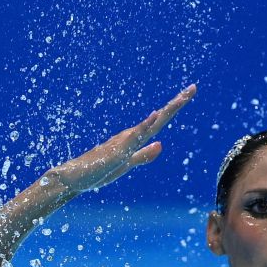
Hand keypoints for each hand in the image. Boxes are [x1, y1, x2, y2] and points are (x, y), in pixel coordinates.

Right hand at [44, 84, 196, 194]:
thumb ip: (143, 155)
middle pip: (159, 118)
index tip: (189, 94)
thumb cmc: (98, 170)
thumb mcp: (127, 164)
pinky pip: (134, 138)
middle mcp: (131, 136)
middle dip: (176, 103)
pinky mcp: (118, 152)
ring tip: (182, 98)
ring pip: (150, 124)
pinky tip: (155, 116)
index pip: (160, 122)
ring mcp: (124, 142)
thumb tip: (161, 144)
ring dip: (167, 111)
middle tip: (194, 87)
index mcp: (135, 139)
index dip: (174, 108)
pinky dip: (145, 126)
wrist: (72, 178)